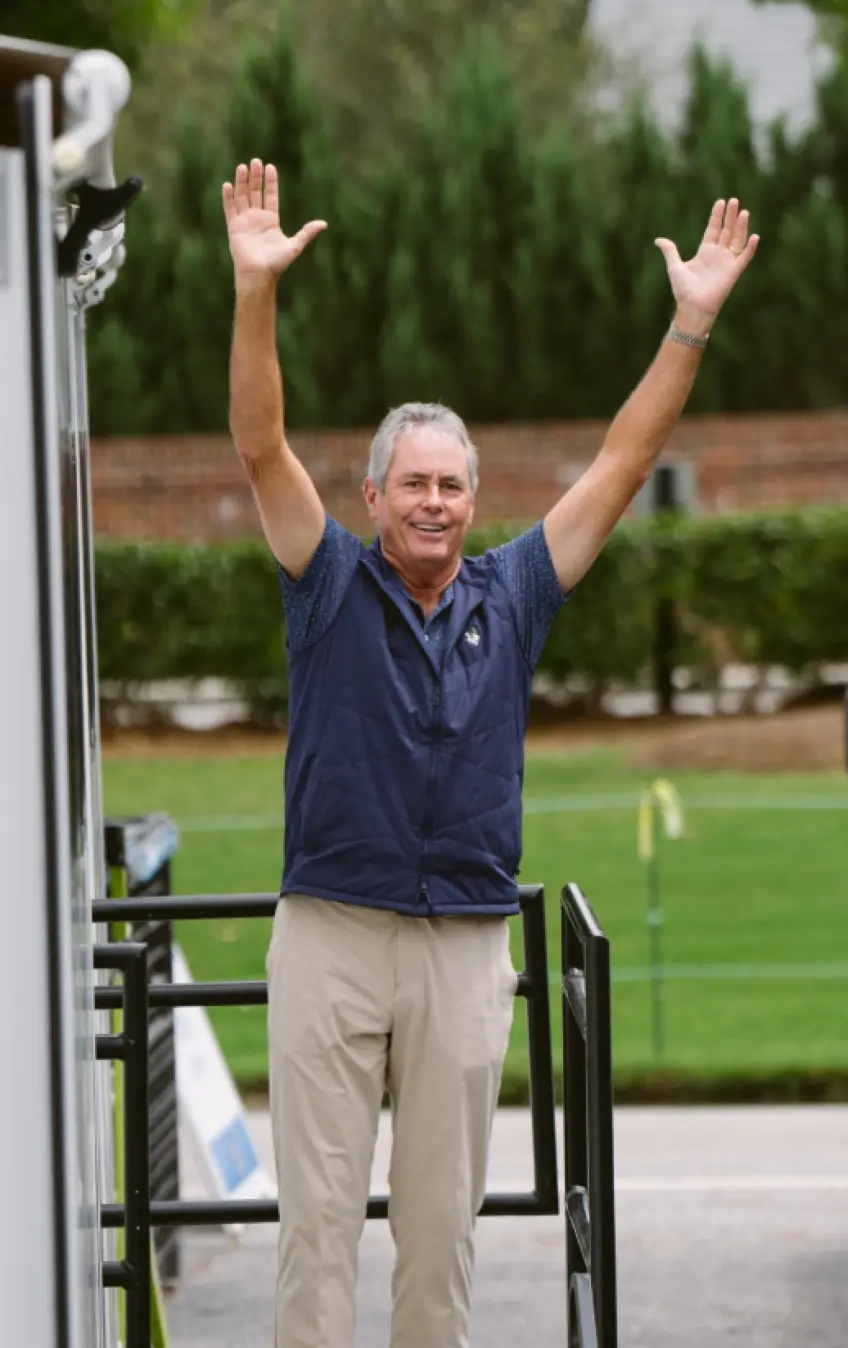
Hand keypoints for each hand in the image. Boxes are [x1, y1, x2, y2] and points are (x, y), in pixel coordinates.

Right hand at [222, 159, 326, 283]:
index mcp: (271, 221)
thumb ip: (307, 233)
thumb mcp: (295, 245)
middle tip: (256, 161)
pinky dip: (228, 197)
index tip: (270, 167)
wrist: (259, 274)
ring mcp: (244, 222)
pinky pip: (230, 209)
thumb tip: (324, 224)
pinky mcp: (234, 227)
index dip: (270, 182)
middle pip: (255, 193)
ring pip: (242, 197)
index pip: (270, 196)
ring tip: (242, 167)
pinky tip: (228, 184)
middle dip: (256, 177)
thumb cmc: (277, 263)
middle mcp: (257, 219)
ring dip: (242, 182)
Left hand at [655, 198, 758, 327]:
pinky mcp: (733, 272)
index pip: (713, 229)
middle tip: (734, 200)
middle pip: (726, 231)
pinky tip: (754, 236)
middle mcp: (717, 255)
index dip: (717, 216)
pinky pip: (744, 258)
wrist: (692, 307)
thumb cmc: (683, 290)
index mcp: (705, 252)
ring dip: (741, 227)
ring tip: (743, 212)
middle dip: (730, 216)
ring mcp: (727, 262)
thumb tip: (658, 239)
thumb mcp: (675, 267)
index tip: (721, 202)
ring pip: (737, 240)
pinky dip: (750, 248)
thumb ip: (670, 251)